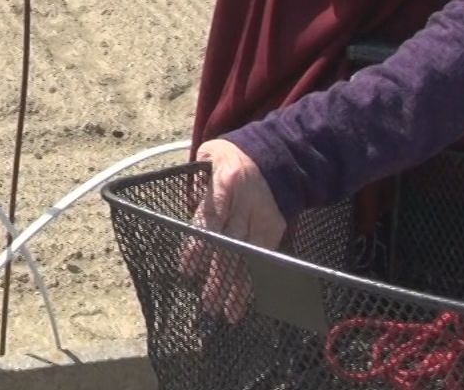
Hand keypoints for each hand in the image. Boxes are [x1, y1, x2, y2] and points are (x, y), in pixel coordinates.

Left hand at [183, 139, 287, 322]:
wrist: (276, 153)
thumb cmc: (231, 156)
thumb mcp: (208, 156)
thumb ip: (196, 183)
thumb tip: (187, 208)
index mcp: (227, 181)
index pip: (211, 218)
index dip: (200, 246)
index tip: (188, 270)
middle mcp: (247, 202)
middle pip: (231, 243)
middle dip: (219, 275)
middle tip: (207, 302)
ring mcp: (264, 216)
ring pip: (249, 255)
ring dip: (238, 285)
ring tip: (226, 311)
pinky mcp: (276, 227)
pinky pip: (265, 257)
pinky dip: (255, 278)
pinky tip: (246, 298)